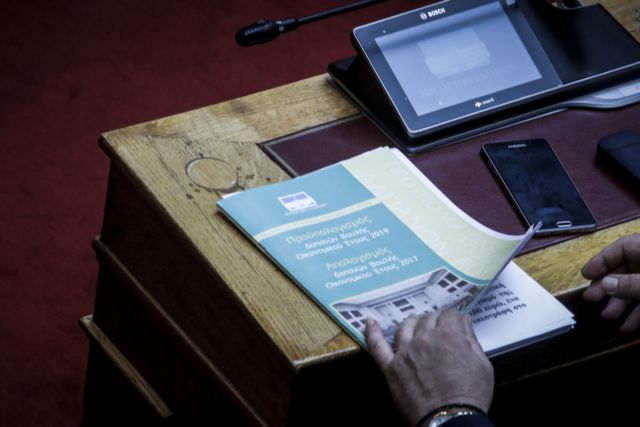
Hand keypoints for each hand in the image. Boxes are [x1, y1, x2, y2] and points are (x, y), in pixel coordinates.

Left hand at [365, 309, 493, 425]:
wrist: (449, 420)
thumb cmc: (471, 394)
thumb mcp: (482, 365)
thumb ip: (471, 340)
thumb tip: (464, 322)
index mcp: (448, 335)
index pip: (449, 315)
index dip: (454, 318)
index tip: (457, 322)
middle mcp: (424, 338)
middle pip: (427, 319)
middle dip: (436, 319)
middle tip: (440, 325)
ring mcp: (404, 352)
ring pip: (405, 328)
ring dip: (412, 322)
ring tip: (414, 320)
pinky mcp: (391, 367)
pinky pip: (377, 347)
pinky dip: (372, 333)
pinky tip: (370, 322)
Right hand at [582, 234, 639, 332]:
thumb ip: (630, 284)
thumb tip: (605, 285)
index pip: (621, 248)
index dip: (601, 261)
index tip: (585, 276)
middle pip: (626, 269)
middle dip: (608, 286)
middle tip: (590, 299)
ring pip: (635, 287)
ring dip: (620, 303)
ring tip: (607, 317)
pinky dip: (637, 313)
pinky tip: (626, 327)